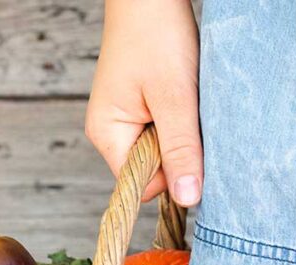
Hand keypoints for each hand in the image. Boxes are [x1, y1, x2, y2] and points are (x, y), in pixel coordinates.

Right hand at [86, 0, 201, 205]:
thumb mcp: (175, 96)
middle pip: (152, 168)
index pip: (142, 183)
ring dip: (181, 131)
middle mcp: (110, 131)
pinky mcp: (139, 106)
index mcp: (107, 135)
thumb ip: (180, 149)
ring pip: (162, 148)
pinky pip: (165, 129)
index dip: (170, 171)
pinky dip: (180, 117)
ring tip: (184, 97)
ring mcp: (124, 118)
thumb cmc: (156, 35)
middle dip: (178, 148)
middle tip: (187, 112)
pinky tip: (183, 93)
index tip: (188, 141)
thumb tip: (187, 199)